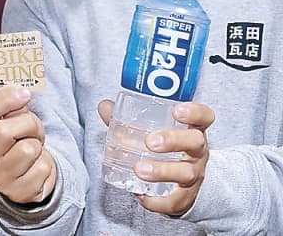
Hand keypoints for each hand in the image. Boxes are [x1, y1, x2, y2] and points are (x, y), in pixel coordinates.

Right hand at [0, 87, 55, 203]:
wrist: (23, 181)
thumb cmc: (14, 146)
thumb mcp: (7, 124)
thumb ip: (9, 107)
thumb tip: (20, 88)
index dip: (6, 99)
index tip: (25, 93)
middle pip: (4, 131)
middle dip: (28, 123)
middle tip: (34, 126)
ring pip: (28, 149)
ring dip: (38, 145)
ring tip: (34, 147)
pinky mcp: (19, 192)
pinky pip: (42, 167)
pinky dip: (46, 163)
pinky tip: (37, 165)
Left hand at [98, 99, 213, 215]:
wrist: (179, 183)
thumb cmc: (163, 148)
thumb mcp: (150, 130)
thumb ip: (127, 118)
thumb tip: (105, 106)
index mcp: (191, 129)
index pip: (204, 116)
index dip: (195, 112)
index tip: (177, 110)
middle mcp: (197, 151)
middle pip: (196, 142)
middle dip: (173, 140)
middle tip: (150, 142)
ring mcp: (195, 175)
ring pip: (186, 173)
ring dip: (162, 171)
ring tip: (139, 169)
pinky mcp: (187, 197)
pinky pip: (177, 202)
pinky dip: (158, 201)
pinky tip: (140, 195)